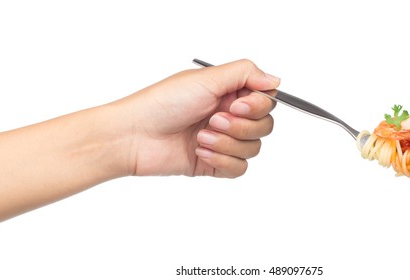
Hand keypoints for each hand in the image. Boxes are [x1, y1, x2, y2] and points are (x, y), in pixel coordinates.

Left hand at [118, 59, 279, 177]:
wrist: (134, 136)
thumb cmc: (162, 103)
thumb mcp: (206, 79)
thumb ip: (245, 73)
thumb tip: (275, 79)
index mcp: (228, 92)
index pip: (266, 99)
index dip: (258, 105)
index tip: (237, 105)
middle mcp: (228, 115)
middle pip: (264, 125)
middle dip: (241, 126)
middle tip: (214, 120)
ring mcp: (223, 140)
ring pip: (253, 148)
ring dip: (227, 143)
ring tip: (201, 137)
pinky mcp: (215, 162)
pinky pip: (239, 168)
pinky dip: (222, 160)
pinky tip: (199, 152)